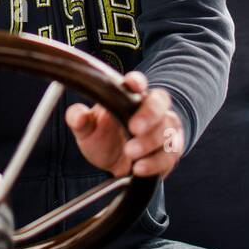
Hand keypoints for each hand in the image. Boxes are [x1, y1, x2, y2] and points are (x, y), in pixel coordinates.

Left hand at [65, 71, 185, 179]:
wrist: (118, 164)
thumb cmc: (105, 138)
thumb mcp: (87, 130)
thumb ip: (79, 120)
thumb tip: (77, 114)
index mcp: (130, 97)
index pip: (137, 83)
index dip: (137, 81)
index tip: (132, 84)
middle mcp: (151, 109)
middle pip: (160, 101)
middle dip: (150, 114)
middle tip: (134, 127)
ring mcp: (164, 129)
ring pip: (168, 128)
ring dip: (149, 142)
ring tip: (131, 152)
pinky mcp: (171, 150)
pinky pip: (171, 154)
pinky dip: (155, 162)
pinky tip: (140, 167)